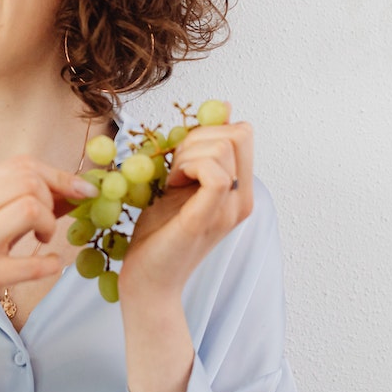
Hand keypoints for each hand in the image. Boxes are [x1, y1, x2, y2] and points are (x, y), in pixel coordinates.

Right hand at [0, 156, 93, 348]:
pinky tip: (49, 266)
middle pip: (29, 182)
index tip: (83, 191)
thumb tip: (69, 189)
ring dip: (49, 225)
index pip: (21, 165)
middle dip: (53, 200)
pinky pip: (31, 263)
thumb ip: (14, 203)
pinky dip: (50, 264)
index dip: (60, 175)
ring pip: (29, 209)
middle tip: (47, 225)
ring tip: (43, 240)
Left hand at [122, 116, 254, 300]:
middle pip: (238, 134)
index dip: (209, 130)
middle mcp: (243, 201)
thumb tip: (223, 108)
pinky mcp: (205, 219)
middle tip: (176, 167)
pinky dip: (189, 166)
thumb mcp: (180, 182)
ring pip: (224, 148)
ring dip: (189, 153)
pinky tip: (174, 183)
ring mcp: (227, 211)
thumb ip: (199, 152)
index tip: (182, 154)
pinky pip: (216, 175)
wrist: (147, 283)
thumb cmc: (159, 234)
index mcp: (240, 191)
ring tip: (173, 179)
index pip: (243, 133)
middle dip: (198, 137)